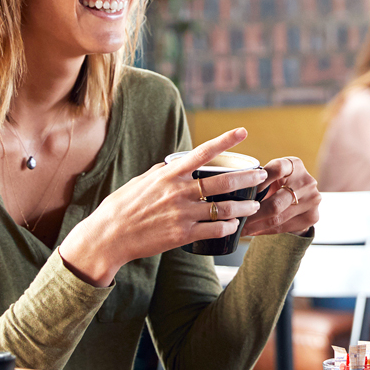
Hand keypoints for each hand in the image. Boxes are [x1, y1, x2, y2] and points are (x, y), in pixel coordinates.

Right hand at [59, 127, 264, 285]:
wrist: (108, 237)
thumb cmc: (121, 207)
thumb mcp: (141, 181)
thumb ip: (162, 172)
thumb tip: (175, 163)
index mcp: (169, 174)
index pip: (203, 152)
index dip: (226, 141)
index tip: (243, 132)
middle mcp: (179, 191)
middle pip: (223, 182)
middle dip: (248, 178)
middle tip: (262, 177)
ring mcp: (182, 214)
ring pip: (224, 208)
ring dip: (244, 206)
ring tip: (255, 205)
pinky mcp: (182, 235)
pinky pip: (214, 229)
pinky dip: (228, 227)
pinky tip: (234, 226)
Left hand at [241, 156, 320, 235]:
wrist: (302, 198)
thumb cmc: (278, 184)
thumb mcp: (272, 176)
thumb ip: (258, 181)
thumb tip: (233, 194)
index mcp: (294, 165)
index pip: (277, 169)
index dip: (258, 182)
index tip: (242, 193)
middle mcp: (307, 181)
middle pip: (276, 202)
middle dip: (252, 214)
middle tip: (236, 221)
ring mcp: (313, 199)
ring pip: (278, 217)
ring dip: (256, 225)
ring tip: (241, 229)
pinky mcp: (313, 216)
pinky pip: (284, 227)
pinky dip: (266, 231)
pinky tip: (254, 231)